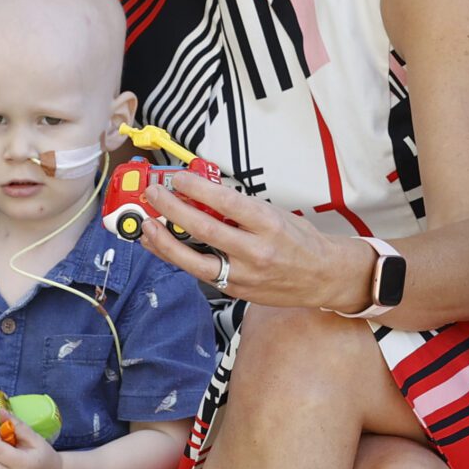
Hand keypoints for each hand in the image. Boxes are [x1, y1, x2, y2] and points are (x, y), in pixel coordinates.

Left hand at [135, 175, 359, 309]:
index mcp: (269, 224)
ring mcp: (244, 275)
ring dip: (165, 242)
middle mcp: (256, 251)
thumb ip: (240, 208)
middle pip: (204, 229)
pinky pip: (201, 274)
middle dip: (172, 209)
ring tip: (146, 226)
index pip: (226, 202)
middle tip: (154, 194)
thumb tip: (201, 196)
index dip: (196, 188)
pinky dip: (178, 259)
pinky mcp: (237, 290)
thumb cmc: (300, 241)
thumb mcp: (276, 214)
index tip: (177, 178)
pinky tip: (162, 247)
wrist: (322, 276)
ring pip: (194, 260)